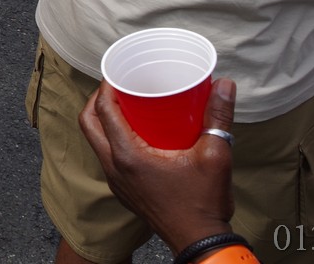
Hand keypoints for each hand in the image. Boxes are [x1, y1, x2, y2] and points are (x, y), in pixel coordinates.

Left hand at [79, 79, 237, 256]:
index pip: (103, 111)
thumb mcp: (215, 155)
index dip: (106, 87)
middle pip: (89, 124)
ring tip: (126, 107)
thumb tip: (225, 85)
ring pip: (95, 141)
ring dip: (103, 121)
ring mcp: (117, 181)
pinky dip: (112, 140)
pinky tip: (136, 134)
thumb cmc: (204, 203)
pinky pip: (107, 157)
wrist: (201, 242)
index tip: (118, 73)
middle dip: (97, 101)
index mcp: (128, 156)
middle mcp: (114, 168)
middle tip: (117, 88)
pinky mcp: (124, 190)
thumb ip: (218, 117)